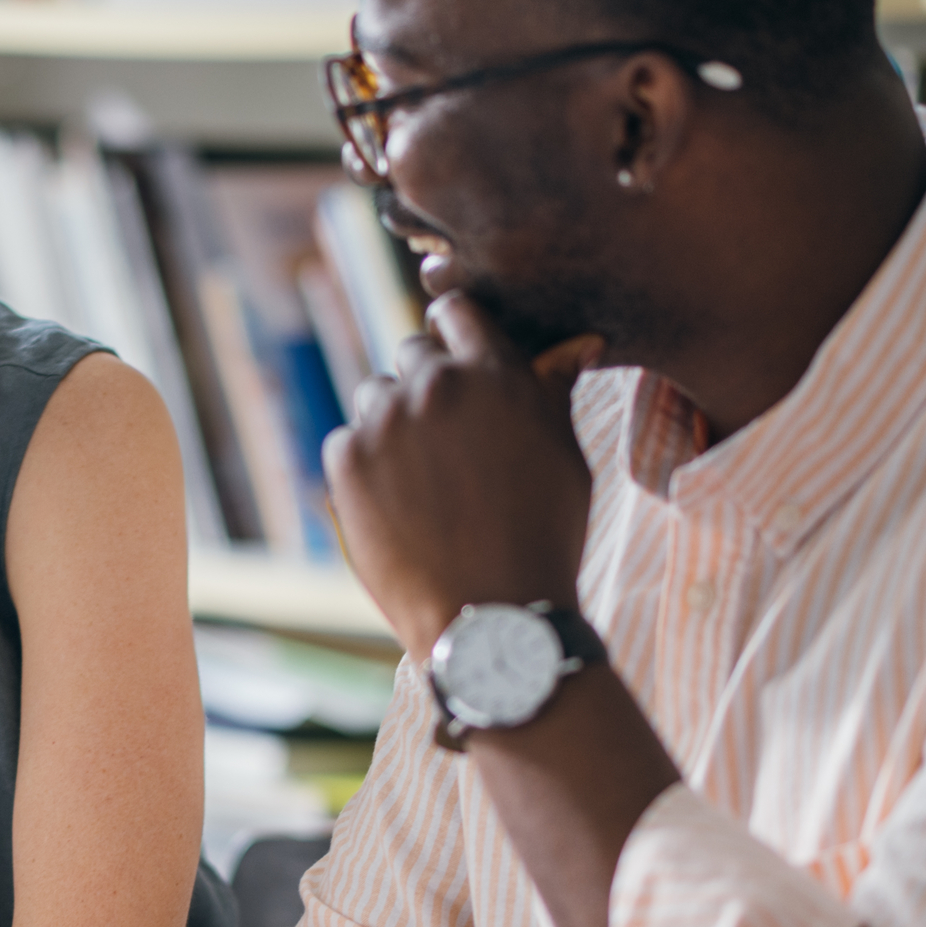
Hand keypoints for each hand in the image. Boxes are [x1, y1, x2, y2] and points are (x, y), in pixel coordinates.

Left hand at [322, 293, 599, 659]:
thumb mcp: (565, 455)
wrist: (492, 614)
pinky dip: (364, 466)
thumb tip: (579, 341)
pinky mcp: (347, 460)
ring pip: (376, 396)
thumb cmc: (543, 536)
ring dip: (393, 423)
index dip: (456, 335)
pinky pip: (346, 442)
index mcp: (495, 372)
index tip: (457, 361)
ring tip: (424, 481)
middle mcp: (436, 385)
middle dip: (427, 384)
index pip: (456, 311)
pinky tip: (397, 505)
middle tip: (447, 441)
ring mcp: (386, 421)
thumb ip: (553, 389)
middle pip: (412, 352)